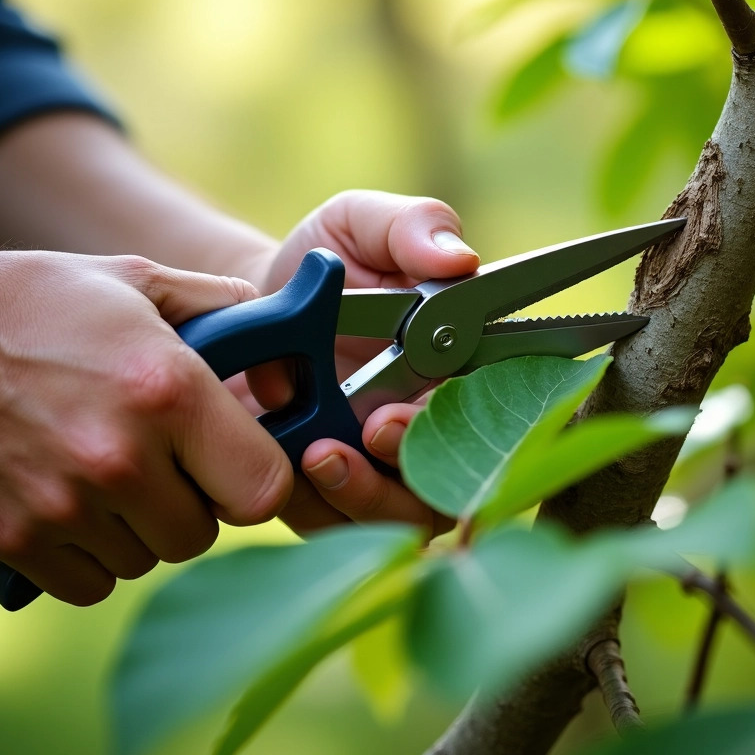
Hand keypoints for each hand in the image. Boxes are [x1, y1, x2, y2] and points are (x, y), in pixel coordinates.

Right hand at [0, 246, 292, 604]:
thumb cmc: (26, 303)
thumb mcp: (131, 280)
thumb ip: (217, 303)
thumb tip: (275, 320)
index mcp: (168, 391)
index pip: (265, 489)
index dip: (257, 477)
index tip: (235, 459)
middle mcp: (122, 459)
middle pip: (203, 532)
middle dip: (192, 501)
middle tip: (161, 459)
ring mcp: (66, 508)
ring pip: (146, 558)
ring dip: (138, 527)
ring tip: (104, 470)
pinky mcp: (16, 542)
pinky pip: (90, 583)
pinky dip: (88, 556)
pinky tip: (70, 502)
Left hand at [244, 190, 479, 536]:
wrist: (249, 310)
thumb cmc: (322, 263)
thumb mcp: (361, 225)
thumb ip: (411, 227)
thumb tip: (461, 258)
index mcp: (463, 368)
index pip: (506, 407)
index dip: (489, 419)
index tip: (433, 400)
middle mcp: (436, 428)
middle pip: (458, 479)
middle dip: (417, 461)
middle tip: (374, 427)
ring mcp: (387, 472)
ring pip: (404, 516)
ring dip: (367, 494)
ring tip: (320, 452)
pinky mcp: (333, 503)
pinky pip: (339, 530)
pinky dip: (317, 505)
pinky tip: (289, 465)